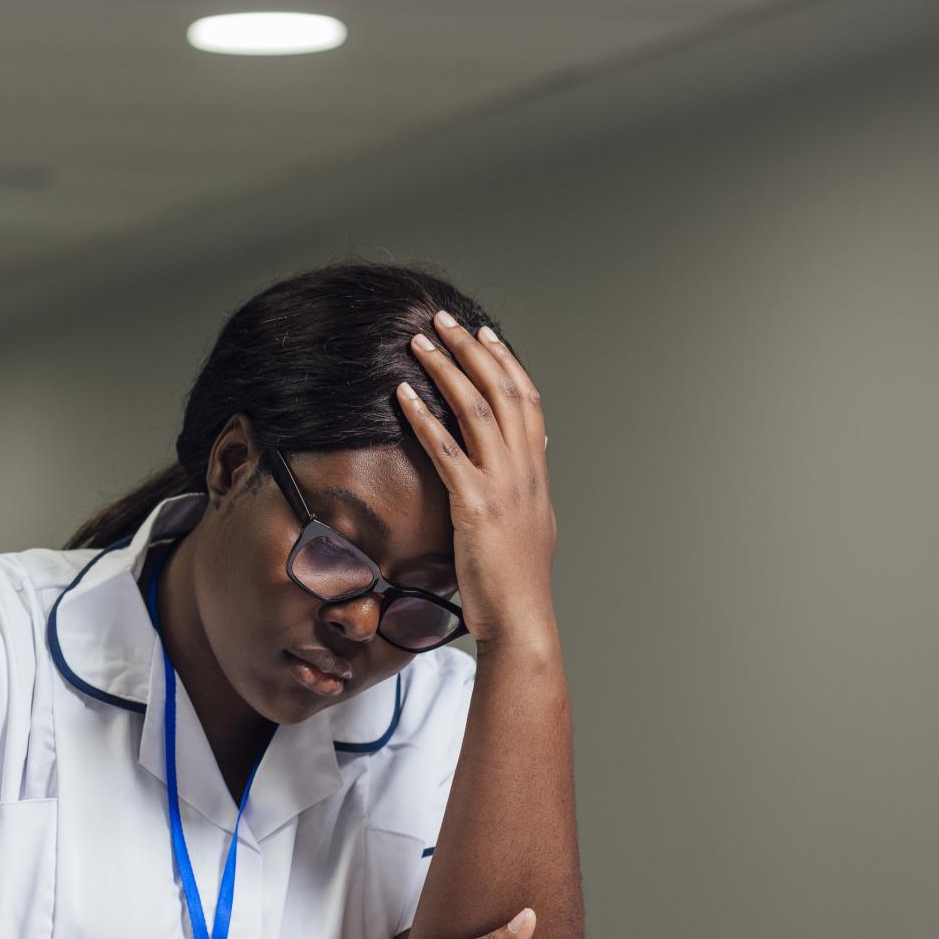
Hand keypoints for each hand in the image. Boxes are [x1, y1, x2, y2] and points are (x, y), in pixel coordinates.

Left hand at [398, 312, 556, 650]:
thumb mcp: (529, 526)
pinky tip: (402, 396)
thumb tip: (520, 473)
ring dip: (446, 370)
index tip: (485, 335)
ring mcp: (503, 485)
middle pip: (502, 391)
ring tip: (419, 343)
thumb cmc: (516, 582)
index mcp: (536, 473)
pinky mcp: (474, 506)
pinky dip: (424, 418)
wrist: (521, 618)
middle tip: (445, 320)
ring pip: (476, 410)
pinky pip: (446, 451)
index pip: (527, 401)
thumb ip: (521, 493)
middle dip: (471, 351)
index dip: (505, 363)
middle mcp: (525, 470)